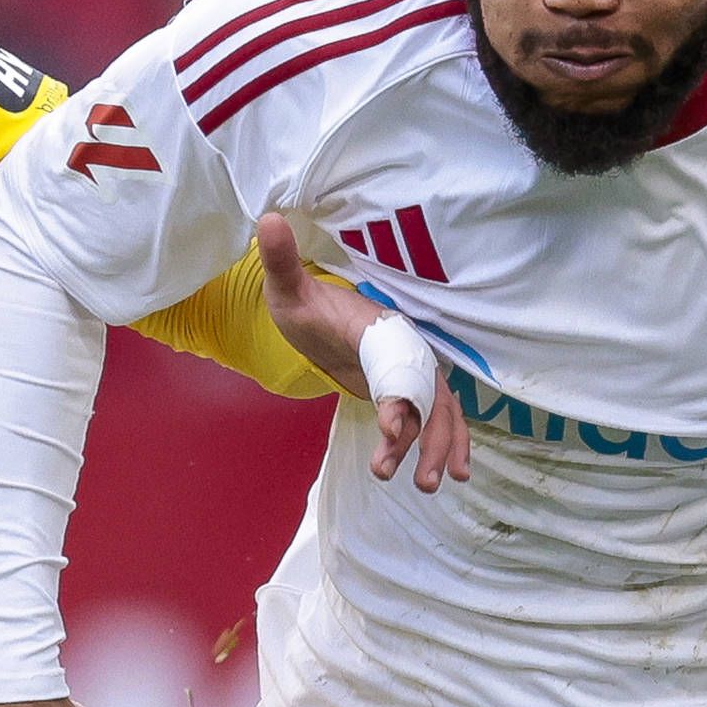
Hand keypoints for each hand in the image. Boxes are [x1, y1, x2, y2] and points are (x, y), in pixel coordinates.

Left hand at [254, 211, 465, 489]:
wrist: (311, 310)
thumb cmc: (302, 300)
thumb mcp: (288, 288)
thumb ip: (282, 261)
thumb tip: (268, 220)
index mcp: (383, 331)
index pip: (401, 366)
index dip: (400, 396)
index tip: (391, 426)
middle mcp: (404, 352)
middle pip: (432, 396)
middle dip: (430, 438)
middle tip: (417, 478)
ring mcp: (407, 372)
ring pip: (438, 413)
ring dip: (437, 449)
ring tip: (423, 486)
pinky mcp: (402, 390)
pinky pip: (429, 418)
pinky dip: (438, 445)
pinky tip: (430, 477)